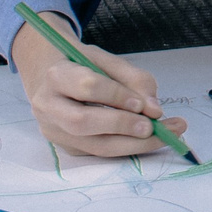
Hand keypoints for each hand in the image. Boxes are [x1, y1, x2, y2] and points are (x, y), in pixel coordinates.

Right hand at [9, 17, 188, 157]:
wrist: (50, 78)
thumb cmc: (82, 65)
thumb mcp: (107, 60)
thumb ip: (134, 79)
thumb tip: (155, 110)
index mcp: (57, 75)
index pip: (87, 87)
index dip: (117, 97)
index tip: (143, 104)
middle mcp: (48, 106)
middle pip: (83, 122)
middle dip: (122, 126)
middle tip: (154, 126)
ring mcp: (53, 130)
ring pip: (93, 145)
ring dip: (132, 144)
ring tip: (164, 136)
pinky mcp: (65, 147)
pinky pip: (99, 152)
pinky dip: (126, 147)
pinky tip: (148, 140)